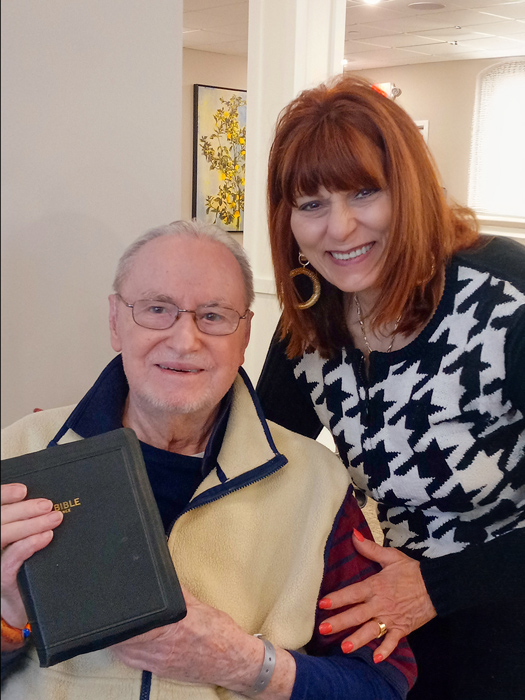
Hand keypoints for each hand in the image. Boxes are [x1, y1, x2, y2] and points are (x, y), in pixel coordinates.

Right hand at [1, 483, 62, 638]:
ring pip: (5, 534)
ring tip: (55, 518)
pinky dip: (29, 544)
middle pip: (0, 518)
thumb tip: (50, 504)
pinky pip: (12, 557)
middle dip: (24, 508)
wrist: (21, 602)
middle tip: (47, 504)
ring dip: (31, 523)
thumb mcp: (25, 542)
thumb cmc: (27, 567)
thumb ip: (31, 524)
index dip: (5, 495)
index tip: (23, 489)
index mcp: (1, 528)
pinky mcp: (2, 576)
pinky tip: (45, 537)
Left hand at [113, 587, 295, 696]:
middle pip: (123, 638)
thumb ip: (175, 591)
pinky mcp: (157, 670)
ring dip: (118, 638)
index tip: (116, 603)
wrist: (231, 659)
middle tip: (115, 610)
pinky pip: (132, 660)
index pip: (134, 622)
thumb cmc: (217, 632)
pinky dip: (126, 649)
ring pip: (123, 651)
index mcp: (169, 628)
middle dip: (116, 624)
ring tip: (120, 624)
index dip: (121, 614)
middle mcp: (159, 648)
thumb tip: (161, 573)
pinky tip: (129, 639)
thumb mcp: (196, 604)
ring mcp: (156, 662)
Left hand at [319, 530, 435, 661]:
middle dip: (340, 622)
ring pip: (372, 630)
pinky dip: (386, 650)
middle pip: (357, 614)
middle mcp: (381, 604)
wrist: (436, 585)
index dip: (338, 598)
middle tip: (323, 629)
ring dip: (358, 639)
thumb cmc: (411, 570)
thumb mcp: (390, 556)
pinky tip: (376, 659)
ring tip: (344, 647)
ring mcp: (392, 618)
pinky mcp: (403, 628)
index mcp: (376, 586)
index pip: (353, 593)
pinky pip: (393, 641)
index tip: (323, 603)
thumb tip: (353, 534)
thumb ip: (370, 548)